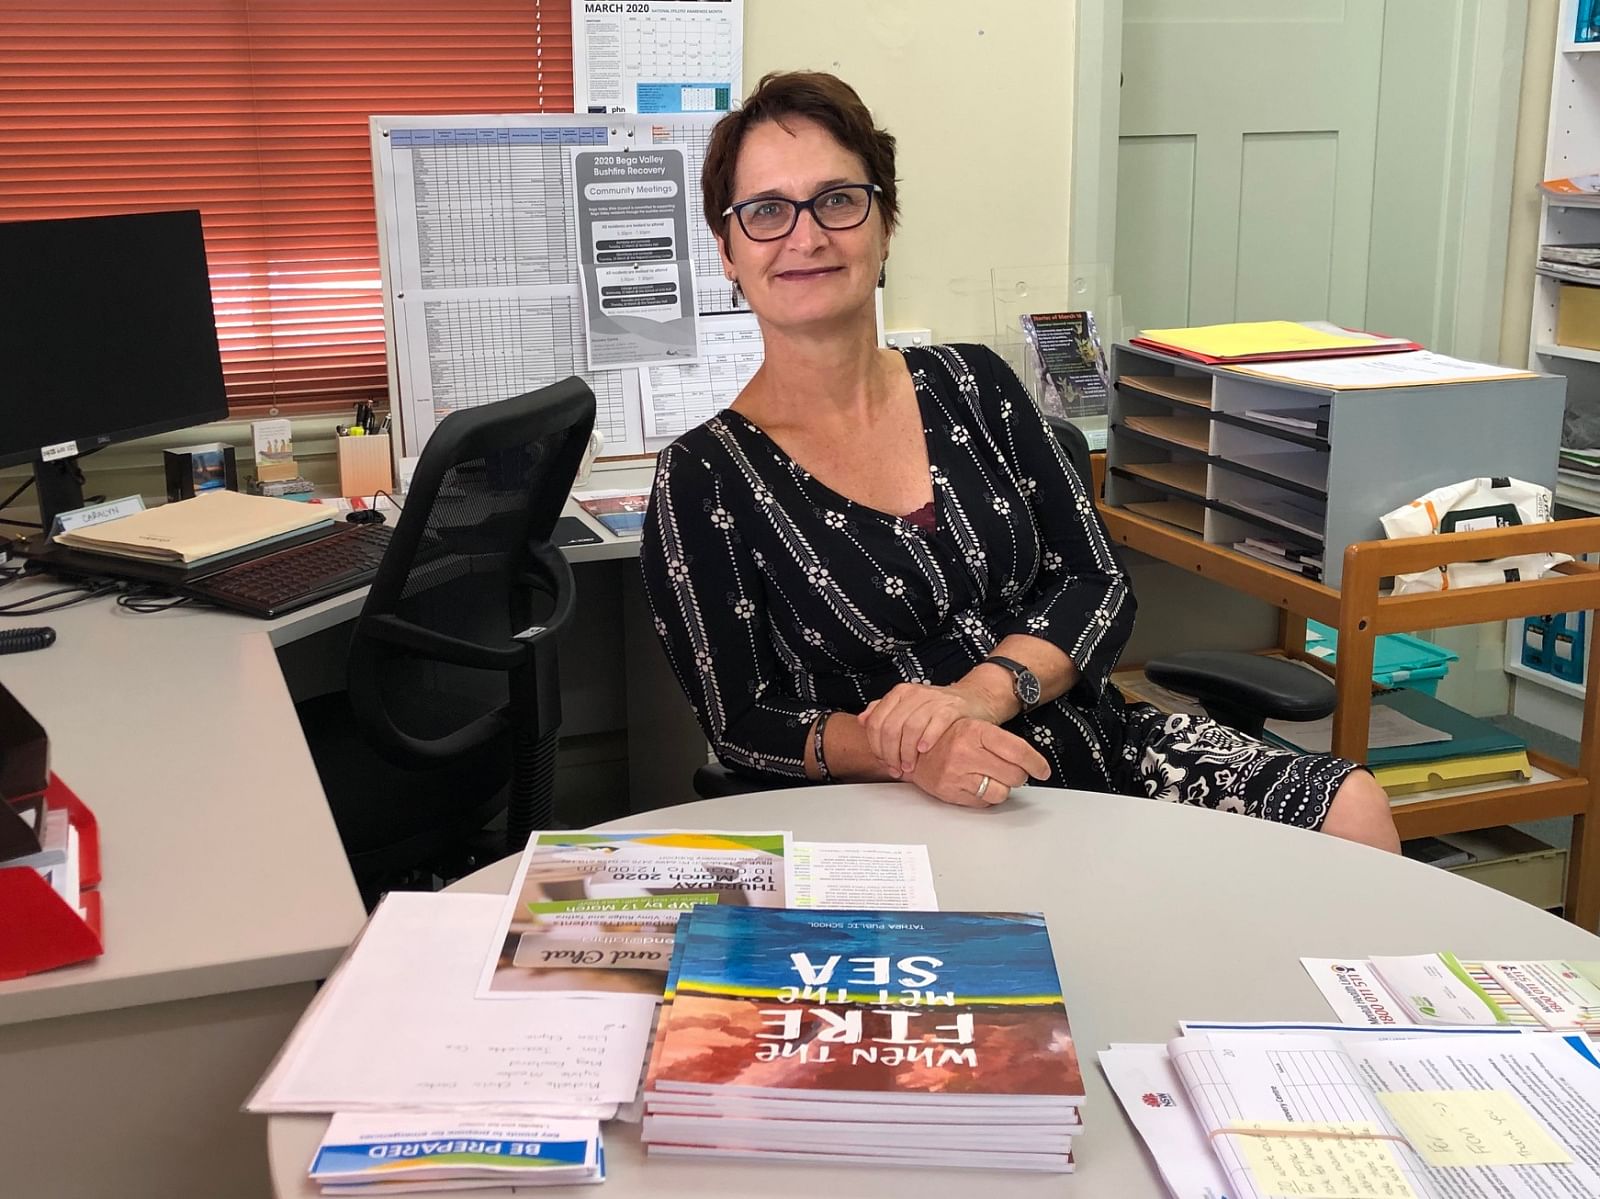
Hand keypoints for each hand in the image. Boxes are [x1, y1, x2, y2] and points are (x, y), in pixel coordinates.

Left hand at [860, 682, 1001, 777]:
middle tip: (896, 768)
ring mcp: (933, 700)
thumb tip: (862, 720)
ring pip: (910, 728)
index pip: (876, 721)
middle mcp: (914, 694)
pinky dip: (927, 739)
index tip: (883, 760)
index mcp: (899, 693)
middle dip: (891, 753)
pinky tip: (924, 751)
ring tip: (910, 766)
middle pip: (891, 727)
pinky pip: (935, 724)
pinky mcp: (952, 708)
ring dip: (907, 752)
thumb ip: (883, 711)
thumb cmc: (938, 708)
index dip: (876, 746)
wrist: (973, 698)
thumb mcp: (907, 707)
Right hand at [902, 718, 1050, 807]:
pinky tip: (977, 784)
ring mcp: (957, 774)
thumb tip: (1030, 760)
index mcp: (975, 730)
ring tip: (991, 777)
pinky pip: (983, 802)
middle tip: (1011, 771)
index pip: (1018, 750)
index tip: (1042, 769)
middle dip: (1018, 775)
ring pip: (1001, 792)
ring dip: (1002, 788)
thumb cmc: (946, 737)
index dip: (1036, 763)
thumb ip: (1001, 741)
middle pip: (1014, 775)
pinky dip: (986, 796)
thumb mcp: (974, 727)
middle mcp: (966, 752)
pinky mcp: (950, 792)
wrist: (911, 749)